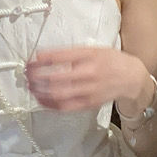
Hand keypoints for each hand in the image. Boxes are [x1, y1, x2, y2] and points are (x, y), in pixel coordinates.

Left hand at [25, 46, 142, 111]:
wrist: (130, 78)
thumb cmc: (110, 61)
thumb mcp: (93, 49)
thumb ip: (72, 53)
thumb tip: (45, 56)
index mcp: (90, 56)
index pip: (62, 57)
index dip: (44, 59)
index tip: (31, 59)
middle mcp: (89, 73)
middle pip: (57, 77)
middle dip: (38, 76)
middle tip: (26, 74)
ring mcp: (88, 91)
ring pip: (58, 94)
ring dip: (40, 91)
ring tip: (30, 87)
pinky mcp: (87, 104)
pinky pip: (64, 106)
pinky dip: (50, 103)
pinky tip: (40, 99)